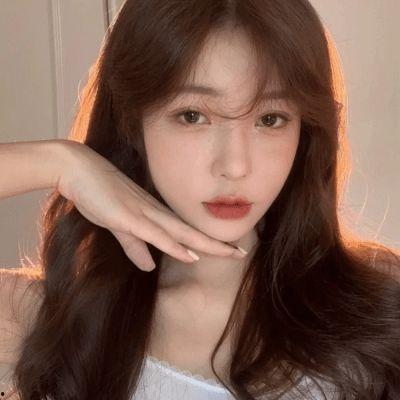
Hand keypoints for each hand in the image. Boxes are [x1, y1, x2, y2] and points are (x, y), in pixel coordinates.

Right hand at [56, 141, 245, 271]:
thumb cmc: (99, 194)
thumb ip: (135, 246)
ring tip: (230, 253)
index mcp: (154, 214)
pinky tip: (191, 255)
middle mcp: (155, 213)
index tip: (227, 248)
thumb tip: (149, 266)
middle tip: (241, 253)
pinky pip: (156, 234)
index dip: (207, 241)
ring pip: (181, 233)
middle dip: (217, 244)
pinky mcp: (128, 217)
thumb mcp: (120, 227)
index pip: (186, 231)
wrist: (77, 170)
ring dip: (206, 244)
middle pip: (191, 233)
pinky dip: (174, 245)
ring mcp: (144, 213)